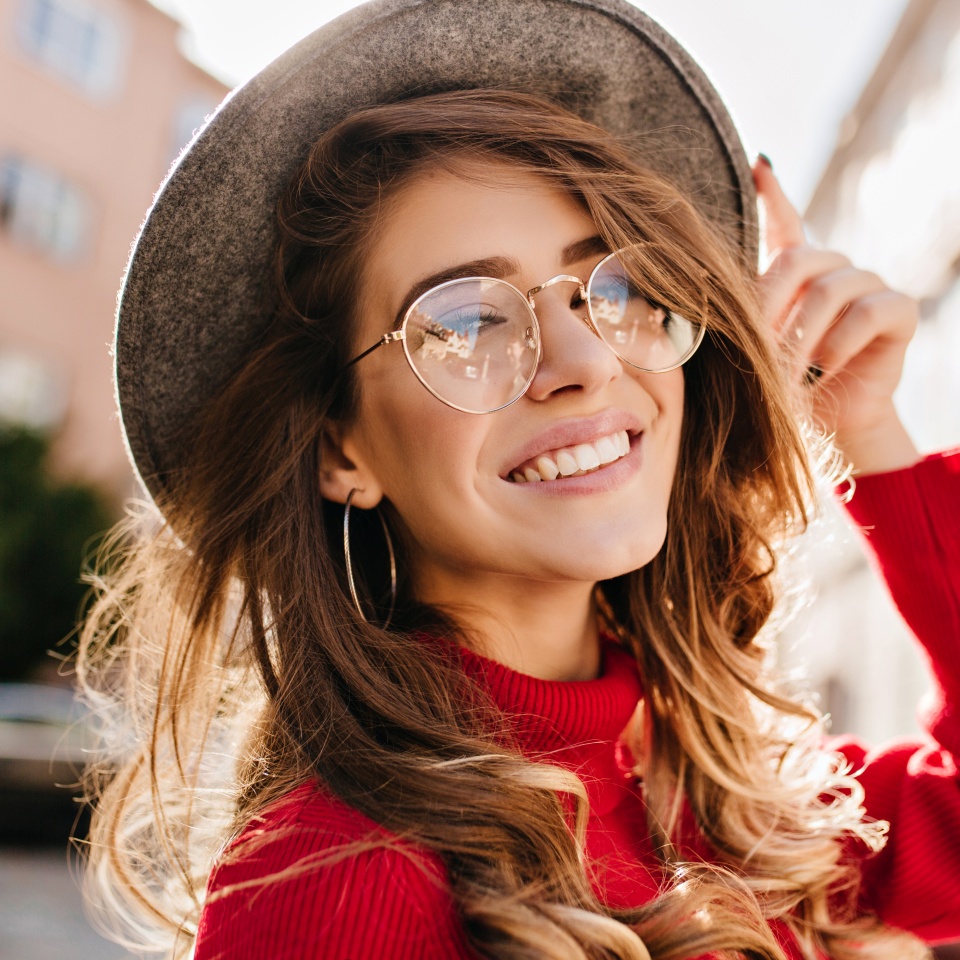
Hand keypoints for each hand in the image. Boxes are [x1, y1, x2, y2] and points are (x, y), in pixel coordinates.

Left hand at [753, 157, 919, 474]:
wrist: (832, 424)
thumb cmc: (785, 386)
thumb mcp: (753, 352)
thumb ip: (737, 317)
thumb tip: (699, 285)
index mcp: (795, 274)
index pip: (784, 224)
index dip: (772, 195)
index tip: (756, 166)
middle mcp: (832, 268)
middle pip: (795, 261)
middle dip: (768, 310)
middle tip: (755, 352)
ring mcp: (867, 284)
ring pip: (828, 291)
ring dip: (800, 339)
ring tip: (788, 374)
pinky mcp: (898, 309)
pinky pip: (865, 313)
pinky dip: (838, 344)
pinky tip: (825, 368)